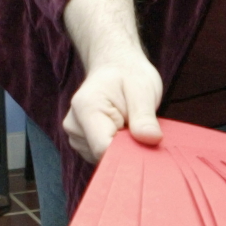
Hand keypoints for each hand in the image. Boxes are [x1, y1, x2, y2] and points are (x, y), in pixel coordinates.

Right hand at [61, 0, 162, 162]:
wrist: (115, 66)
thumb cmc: (129, 74)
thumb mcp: (143, 90)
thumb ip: (145, 117)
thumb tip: (151, 140)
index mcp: (86, 108)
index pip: (103, 148)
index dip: (128, 153)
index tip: (147, 146)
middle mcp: (74, 125)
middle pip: (103, 156)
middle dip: (127, 149)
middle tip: (141, 129)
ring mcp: (75, 136)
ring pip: (104, 159)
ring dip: (123, 149)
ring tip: (130, 125)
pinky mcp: (82, 143)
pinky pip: (103, 156)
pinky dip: (118, 149)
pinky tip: (124, 132)